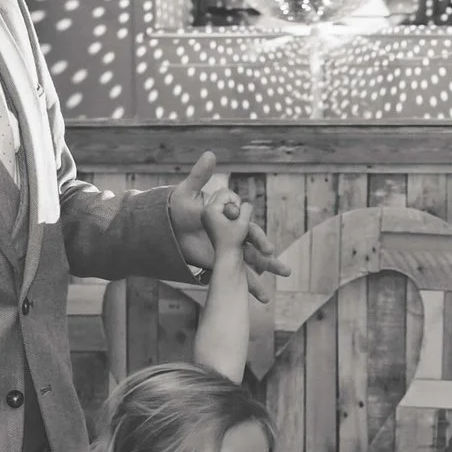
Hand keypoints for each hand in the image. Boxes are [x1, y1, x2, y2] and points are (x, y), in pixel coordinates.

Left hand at [170, 152, 288, 300]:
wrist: (168, 227)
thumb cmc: (178, 207)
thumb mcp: (188, 193)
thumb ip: (201, 176)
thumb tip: (211, 153)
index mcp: (231, 219)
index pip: (249, 228)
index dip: (257, 237)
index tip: (266, 248)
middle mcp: (234, 235)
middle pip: (256, 248)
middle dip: (269, 261)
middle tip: (283, 270)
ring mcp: (229, 251)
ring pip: (251, 265)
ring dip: (264, 276)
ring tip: (277, 286)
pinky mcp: (222, 264)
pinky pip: (238, 277)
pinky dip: (250, 287)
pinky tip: (261, 299)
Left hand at [207, 186, 250, 255]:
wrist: (225, 256)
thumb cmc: (234, 241)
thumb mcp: (244, 223)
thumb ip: (246, 208)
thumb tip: (245, 203)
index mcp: (211, 209)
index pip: (226, 193)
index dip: (236, 201)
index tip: (237, 214)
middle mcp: (205, 210)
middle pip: (221, 193)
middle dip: (232, 201)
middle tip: (235, 216)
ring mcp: (205, 214)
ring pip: (220, 199)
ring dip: (230, 205)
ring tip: (233, 219)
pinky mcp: (207, 219)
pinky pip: (219, 206)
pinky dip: (227, 210)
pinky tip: (229, 221)